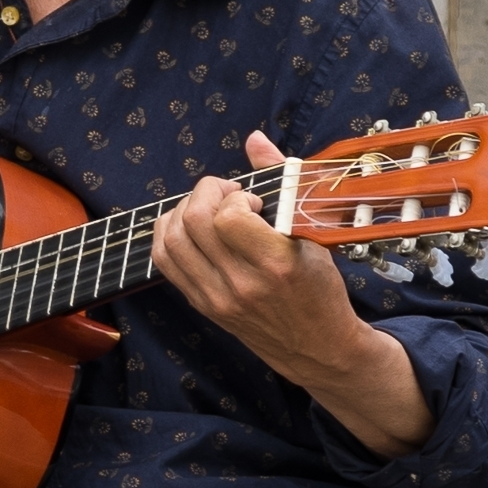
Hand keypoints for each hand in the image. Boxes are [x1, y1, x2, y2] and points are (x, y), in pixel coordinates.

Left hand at [151, 131, 369, 377]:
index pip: (229, 216)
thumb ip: (282, 182)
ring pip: (171, 241)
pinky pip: (166, 262)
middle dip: (206, 192)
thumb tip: (254, 139)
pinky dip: (170, 235)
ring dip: (183, 211)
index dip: (236, 195)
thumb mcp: (315, 236)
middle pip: (193, 223)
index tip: (253, 200)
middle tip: (227, 194)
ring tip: (208, 208)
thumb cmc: (321, 289)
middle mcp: (240, 284)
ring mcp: (216, 298)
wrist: (317, 348)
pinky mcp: (202, 305)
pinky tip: (191, 227)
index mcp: (275, 265)